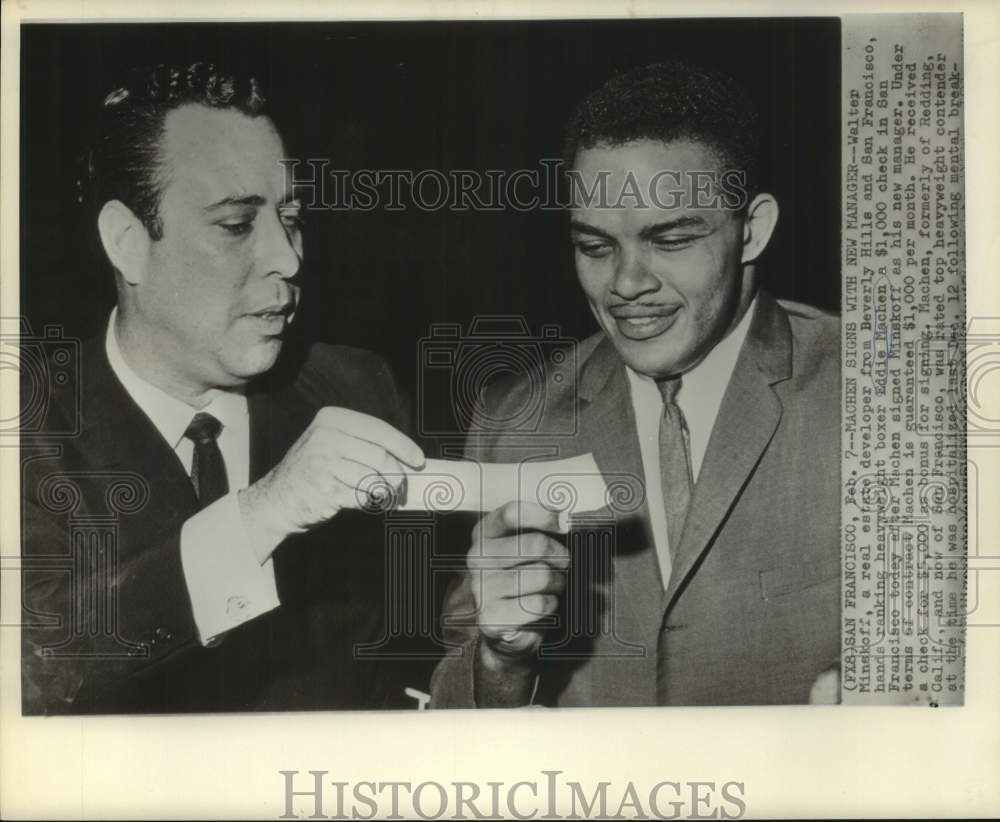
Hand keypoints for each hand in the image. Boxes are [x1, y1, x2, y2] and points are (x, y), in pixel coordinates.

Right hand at [238, 407, 423, 555]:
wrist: (277, 499)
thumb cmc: (314, 472)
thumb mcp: (334, 445)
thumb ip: (365, 445)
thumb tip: (408, 458)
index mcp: (331, 418)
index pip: (378, 429)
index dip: (403, 445)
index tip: (418, 460)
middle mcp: (325, 435)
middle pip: (380, 456)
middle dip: (396, 474)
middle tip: (400, 485)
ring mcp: (323, 461)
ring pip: (373, 477)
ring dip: (382, 490)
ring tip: (378, 493)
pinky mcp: (324, 488)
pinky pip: (361, 496)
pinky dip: (365, 501)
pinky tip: (355, 499)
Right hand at [468, 501, 568, 670]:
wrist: (503, 625)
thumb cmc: (521, 577)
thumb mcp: (524, 547)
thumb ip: (540, 528)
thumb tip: (564, 517)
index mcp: (485, 533)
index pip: (512, 513)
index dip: (544, 515)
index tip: (566, 523)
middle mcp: (477, 557)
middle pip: (535, 544)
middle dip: (560, 555)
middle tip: (564, 563)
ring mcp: (481, 588)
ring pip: (541, 575)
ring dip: (557, 582)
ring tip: (554, 586)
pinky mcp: (490, 617)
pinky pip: (537, 604)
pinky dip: (551, 604)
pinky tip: (545, 604)